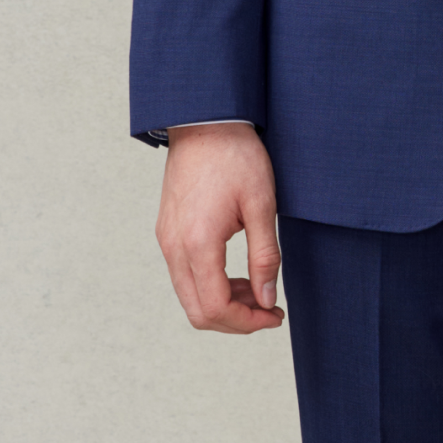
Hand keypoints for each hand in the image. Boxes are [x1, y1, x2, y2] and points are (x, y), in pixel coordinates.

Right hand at [156, 123, 284, 333]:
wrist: (205, 120)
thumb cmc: (236, 156)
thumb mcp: (261, 204)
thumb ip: (265, 256)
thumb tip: (267, 299)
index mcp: (198, 243)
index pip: (215, 308)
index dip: (248, 322)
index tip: (275, 315)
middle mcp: (174, 247)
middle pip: (197, 312)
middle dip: (235, 320)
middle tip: (268, 310)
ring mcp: (167, 240)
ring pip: (188, 296)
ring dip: (222, 303)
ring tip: (256, 289)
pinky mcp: (167, 231)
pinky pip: (183, 275)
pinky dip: (208, 285)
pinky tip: (234, 273)